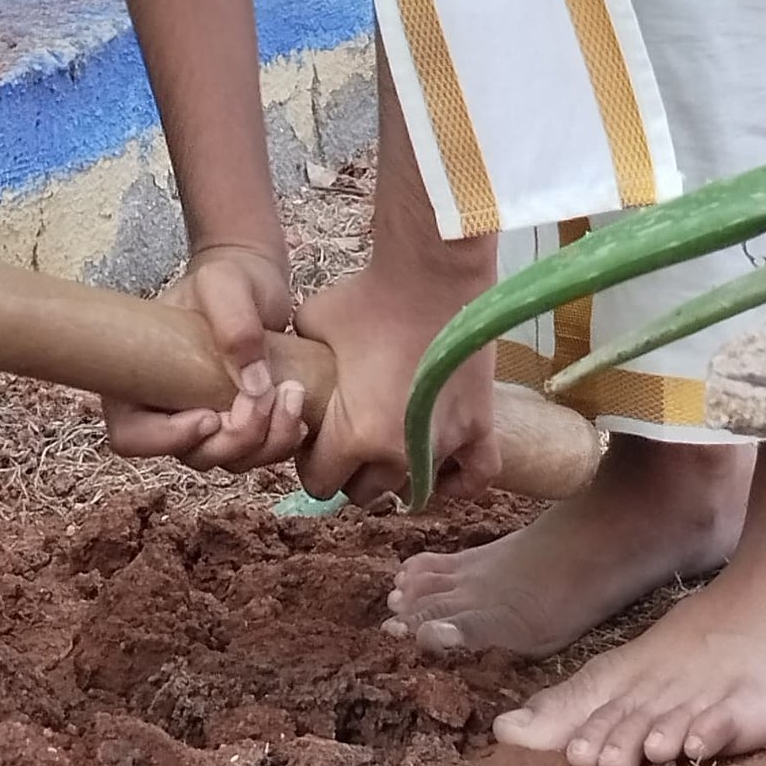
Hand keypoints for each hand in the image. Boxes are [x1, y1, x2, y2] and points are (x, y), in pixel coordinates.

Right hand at [102, 239, 307, 471]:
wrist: (253, 282)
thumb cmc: (225, 278)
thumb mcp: (223, 283)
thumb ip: (234, 322)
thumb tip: (253, 385)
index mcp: (137, 381)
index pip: (130, 437)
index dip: (166, 440)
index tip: (208, 415)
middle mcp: (166, 411)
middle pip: (191, 455)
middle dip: (234, 439)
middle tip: (263, 398)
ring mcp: (205, 423)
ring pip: (228, 460)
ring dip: (264, 442)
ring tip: (290, 396)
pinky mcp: (238, 426)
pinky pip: (257, 455)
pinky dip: (280, 442)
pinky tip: (298, 415)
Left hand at [291, 259, 499, 510]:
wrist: (431, 273)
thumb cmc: (368, 298)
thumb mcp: (310, 326)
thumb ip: (296, 361)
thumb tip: (284, 370)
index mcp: (354, 436)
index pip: (320, 483)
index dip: (312, 461)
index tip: (316, 438)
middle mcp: (399, 453)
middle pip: (365, 492)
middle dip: (352, 471)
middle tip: (352, 438)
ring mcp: (444, 445)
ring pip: (413, 489)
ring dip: (397, 474)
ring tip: (389, 443)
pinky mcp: (480, 429)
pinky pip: (473, 478)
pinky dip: (457, 480)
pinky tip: (441, 467)